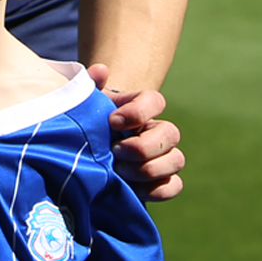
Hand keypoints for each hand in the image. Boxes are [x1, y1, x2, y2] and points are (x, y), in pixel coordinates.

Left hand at [88, 64, 184, 201]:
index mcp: (139, 108)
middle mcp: (156, 131)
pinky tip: (132, 188)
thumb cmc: (87, 125)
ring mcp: (162, 157)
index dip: (138, 112)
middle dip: (143, 146)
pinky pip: (174, 185)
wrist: (86, 156)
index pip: (155, 101)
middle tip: (115, 151)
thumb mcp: (85, 105)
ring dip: (148, 169)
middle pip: (171, 133)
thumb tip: (101, 71)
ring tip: (120, 171)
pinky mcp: (160, 182)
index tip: (112, 121)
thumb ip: (90, 86)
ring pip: (176, 160)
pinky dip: (157, 189)